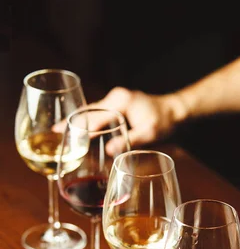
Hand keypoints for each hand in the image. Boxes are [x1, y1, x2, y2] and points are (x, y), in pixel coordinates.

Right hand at [54, 87, 186, 153]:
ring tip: (61, 131)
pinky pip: (99, 113)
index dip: (78, 126)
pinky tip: (81, 129)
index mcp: (120, 101)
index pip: (94, 115)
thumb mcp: (150, 133)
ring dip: (78, 121)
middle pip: (88, 110)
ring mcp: (116, 100)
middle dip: (71, 121)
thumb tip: (110, 151)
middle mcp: (115, 97)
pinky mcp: (118, 105)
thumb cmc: (165, 121)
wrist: (176, 111)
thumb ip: (130, 140)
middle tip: (54, 132)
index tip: (61, 132)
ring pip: (92, 111)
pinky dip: (89, 120)